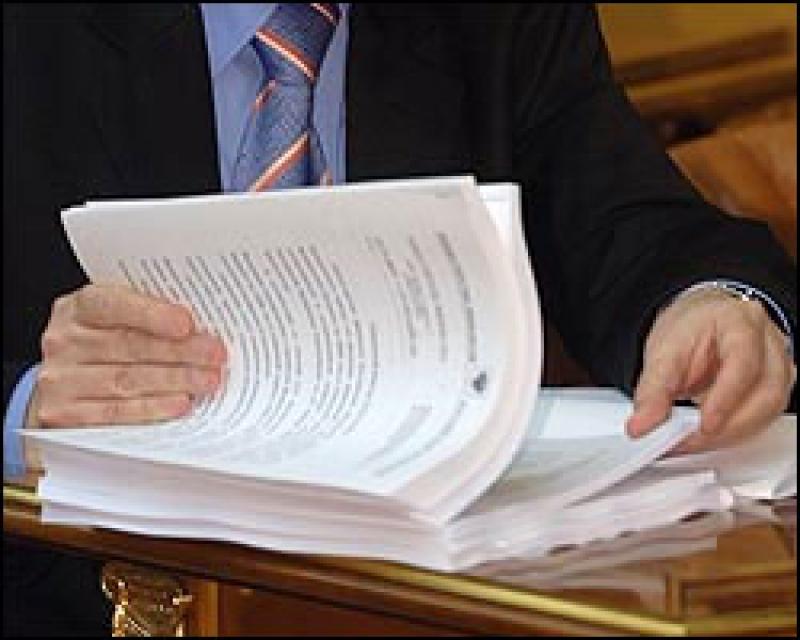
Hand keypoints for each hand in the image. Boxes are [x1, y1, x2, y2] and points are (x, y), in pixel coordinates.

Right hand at [27, 284, 226, 429]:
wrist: (65, 381)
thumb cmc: (104, 342)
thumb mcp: (119, 317)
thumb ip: (150, 316)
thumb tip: (200, 327)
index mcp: (79, 307)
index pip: (114, 305)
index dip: (152, 315)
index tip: (186, 324)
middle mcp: (64, 341)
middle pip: (127, 346)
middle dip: (178, 351)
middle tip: (215, 355)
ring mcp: (60, 379)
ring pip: (125, 380)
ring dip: (174, 381)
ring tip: (207, 380)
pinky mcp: (64, 414)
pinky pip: (114, 413)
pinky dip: (152, 409)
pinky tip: (179, 404)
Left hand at [626, 287, 795, 453]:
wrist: (699, 325)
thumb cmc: (689, 329)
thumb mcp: (663, 351)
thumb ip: (652, 391)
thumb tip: (641, 425)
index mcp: (740, 323)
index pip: (743, 362)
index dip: (725, 398)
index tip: (704, 425)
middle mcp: (768, 344)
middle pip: (765, 393)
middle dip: (725, 426)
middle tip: (685, 441)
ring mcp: (778, 367)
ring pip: (767, 411)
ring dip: (728, 434)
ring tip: (689, 441)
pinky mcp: (774, 389)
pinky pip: (761, 419)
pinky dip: (731, 434)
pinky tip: (705, 437)